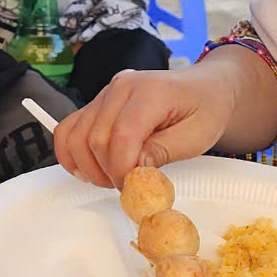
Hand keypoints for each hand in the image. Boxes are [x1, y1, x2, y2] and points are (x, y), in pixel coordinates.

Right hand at [56, 60, 238, 185]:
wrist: (206, 88)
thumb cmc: (206, 109)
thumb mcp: (196, 136)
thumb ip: (163, 151)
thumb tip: (134, 171)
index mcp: (150, 91)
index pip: (121, 136)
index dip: (122, 169)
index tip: (132, 189)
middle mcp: (122, 87)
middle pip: (94, 138)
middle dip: (106, 172)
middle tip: (126, 188)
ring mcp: (106, 93)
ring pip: (75, 134)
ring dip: (87, 166)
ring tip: (110, 180)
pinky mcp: (98, 103)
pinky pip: (70, 127)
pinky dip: (71, 152)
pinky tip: (87, 169)